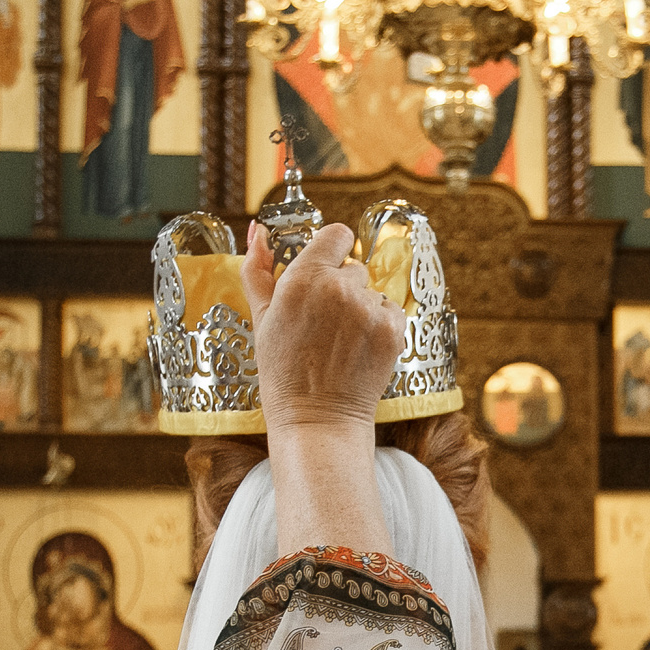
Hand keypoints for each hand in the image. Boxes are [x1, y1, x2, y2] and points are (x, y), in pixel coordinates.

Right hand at [245, 221, 405, 437]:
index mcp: (302, 278)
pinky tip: (358, 349)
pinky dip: (379, 326)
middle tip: (324, 323)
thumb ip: (258, 269)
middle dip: (340, 287)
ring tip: (340, 341)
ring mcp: (367, 309)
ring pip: (371, 291)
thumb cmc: (283, 372)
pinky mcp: (392, 329)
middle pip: (353, 266)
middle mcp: (338, 287)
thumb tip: (257, 231)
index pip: (337, 234)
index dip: (331, 251)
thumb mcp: (261, 319)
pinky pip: (390, 311)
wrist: (317, 419)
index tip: (324, 271)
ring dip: (360, 309)